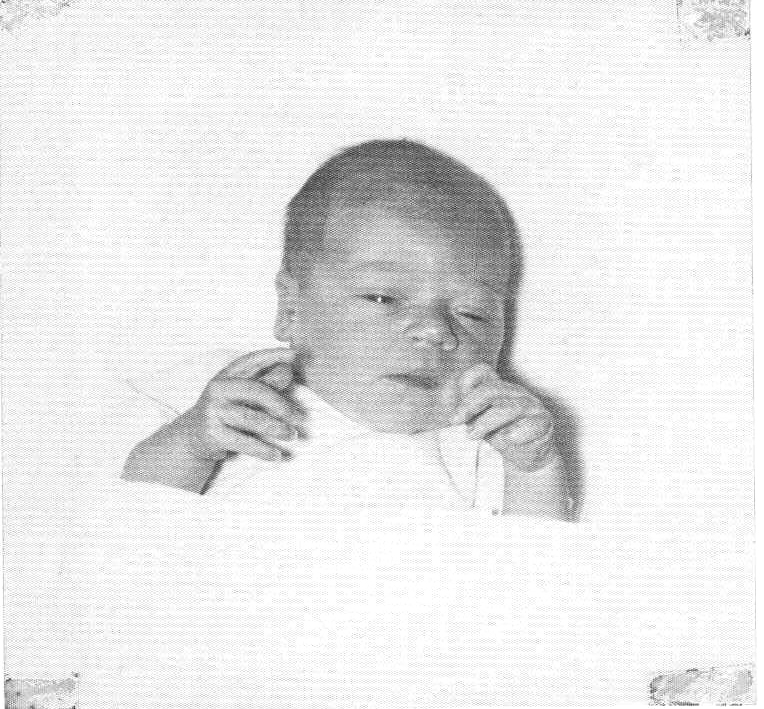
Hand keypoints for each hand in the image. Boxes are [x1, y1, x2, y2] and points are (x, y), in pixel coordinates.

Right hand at [177, 347, 307, 463]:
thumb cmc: (226, 411)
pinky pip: (243, 442)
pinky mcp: (212, 434)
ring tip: (292, 435)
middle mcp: (217, 390)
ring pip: (251, 419)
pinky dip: (262, 450)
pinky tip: (277, 456)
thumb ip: (265, 383)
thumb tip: (288, 371)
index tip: (294, 355)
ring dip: (276, 429)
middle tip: (299, 417)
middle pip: (255, 391)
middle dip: (281, 404)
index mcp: (226, 376)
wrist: (193, 437)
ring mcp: (213, 411)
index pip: (251, 360)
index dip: (272, 355)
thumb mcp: (243, 395)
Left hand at [451, 363, 556, 471]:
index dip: (464, 383)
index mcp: (498, 387)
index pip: (481, 371)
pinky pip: (534, 424)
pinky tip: (507, 440)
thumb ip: (465, 412)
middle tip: (455, 421)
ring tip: (473, 436)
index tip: (453, 408)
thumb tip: (448, 410)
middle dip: (469, 405)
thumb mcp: (478, 421)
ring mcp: (531, 406)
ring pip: (509, 408)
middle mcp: (515, 392)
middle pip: (491, 389)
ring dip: (486, 422)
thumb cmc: (500, 433)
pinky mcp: (544, 422)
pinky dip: (518, 433)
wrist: (526, 455)